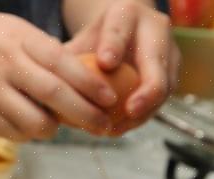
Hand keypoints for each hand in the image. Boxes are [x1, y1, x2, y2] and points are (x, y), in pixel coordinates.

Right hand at [0, 12, 119, 139]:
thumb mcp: (11, 30)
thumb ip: (42, 51)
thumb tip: (79, 75)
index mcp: (19, 42)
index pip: (66, 66)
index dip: (92, 85)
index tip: (110, 98)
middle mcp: (6, 68)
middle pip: (57, 98)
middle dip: (86, 116)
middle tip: (103, 125)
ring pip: (36, 123)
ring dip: (53, 128)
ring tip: (56, 122)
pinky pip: (12, 134)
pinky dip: (27, 133)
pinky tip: (27, 122)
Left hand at [65, 0, 179, 133]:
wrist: (123, 30)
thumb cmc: (95, 39)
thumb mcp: (81, 41)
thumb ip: (65, 59)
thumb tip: (41, 84)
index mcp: (126, 14)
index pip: (120, 27)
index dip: (114, 44)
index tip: (105, 62)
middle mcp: (154, 28)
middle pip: (156, 59)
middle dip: (147, 88)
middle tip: (129, 109)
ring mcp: (169, 51)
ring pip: (165, 84)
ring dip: (144, 110)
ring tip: (119, 127)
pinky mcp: (172, 73)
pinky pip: (161, 100)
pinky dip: (141, 117)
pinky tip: (119, 129)